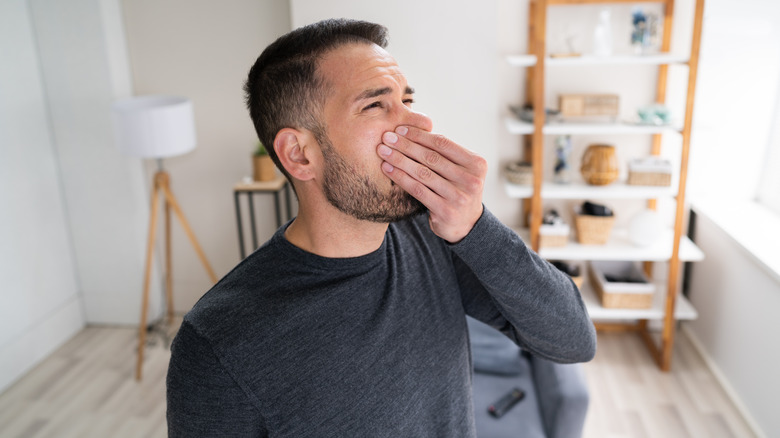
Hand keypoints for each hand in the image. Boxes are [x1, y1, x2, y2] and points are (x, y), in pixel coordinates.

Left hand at [377, 125, 486, 242]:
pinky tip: (387, 169)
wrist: (466, 223)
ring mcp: (459, 197)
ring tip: (383, 151)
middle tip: (386, 137)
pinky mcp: (446, 211)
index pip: (443, 144)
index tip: (400, 129)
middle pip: (431, 157)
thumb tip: (412, 128)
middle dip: (406, 145)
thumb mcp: (459, 169)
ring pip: (422, 173)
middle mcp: (471, 180)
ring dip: (399, 160)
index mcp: (476, 163)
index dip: (419, 135)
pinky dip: (400, 177)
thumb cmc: (457, 188)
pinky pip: (418, 190)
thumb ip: (444, 153)